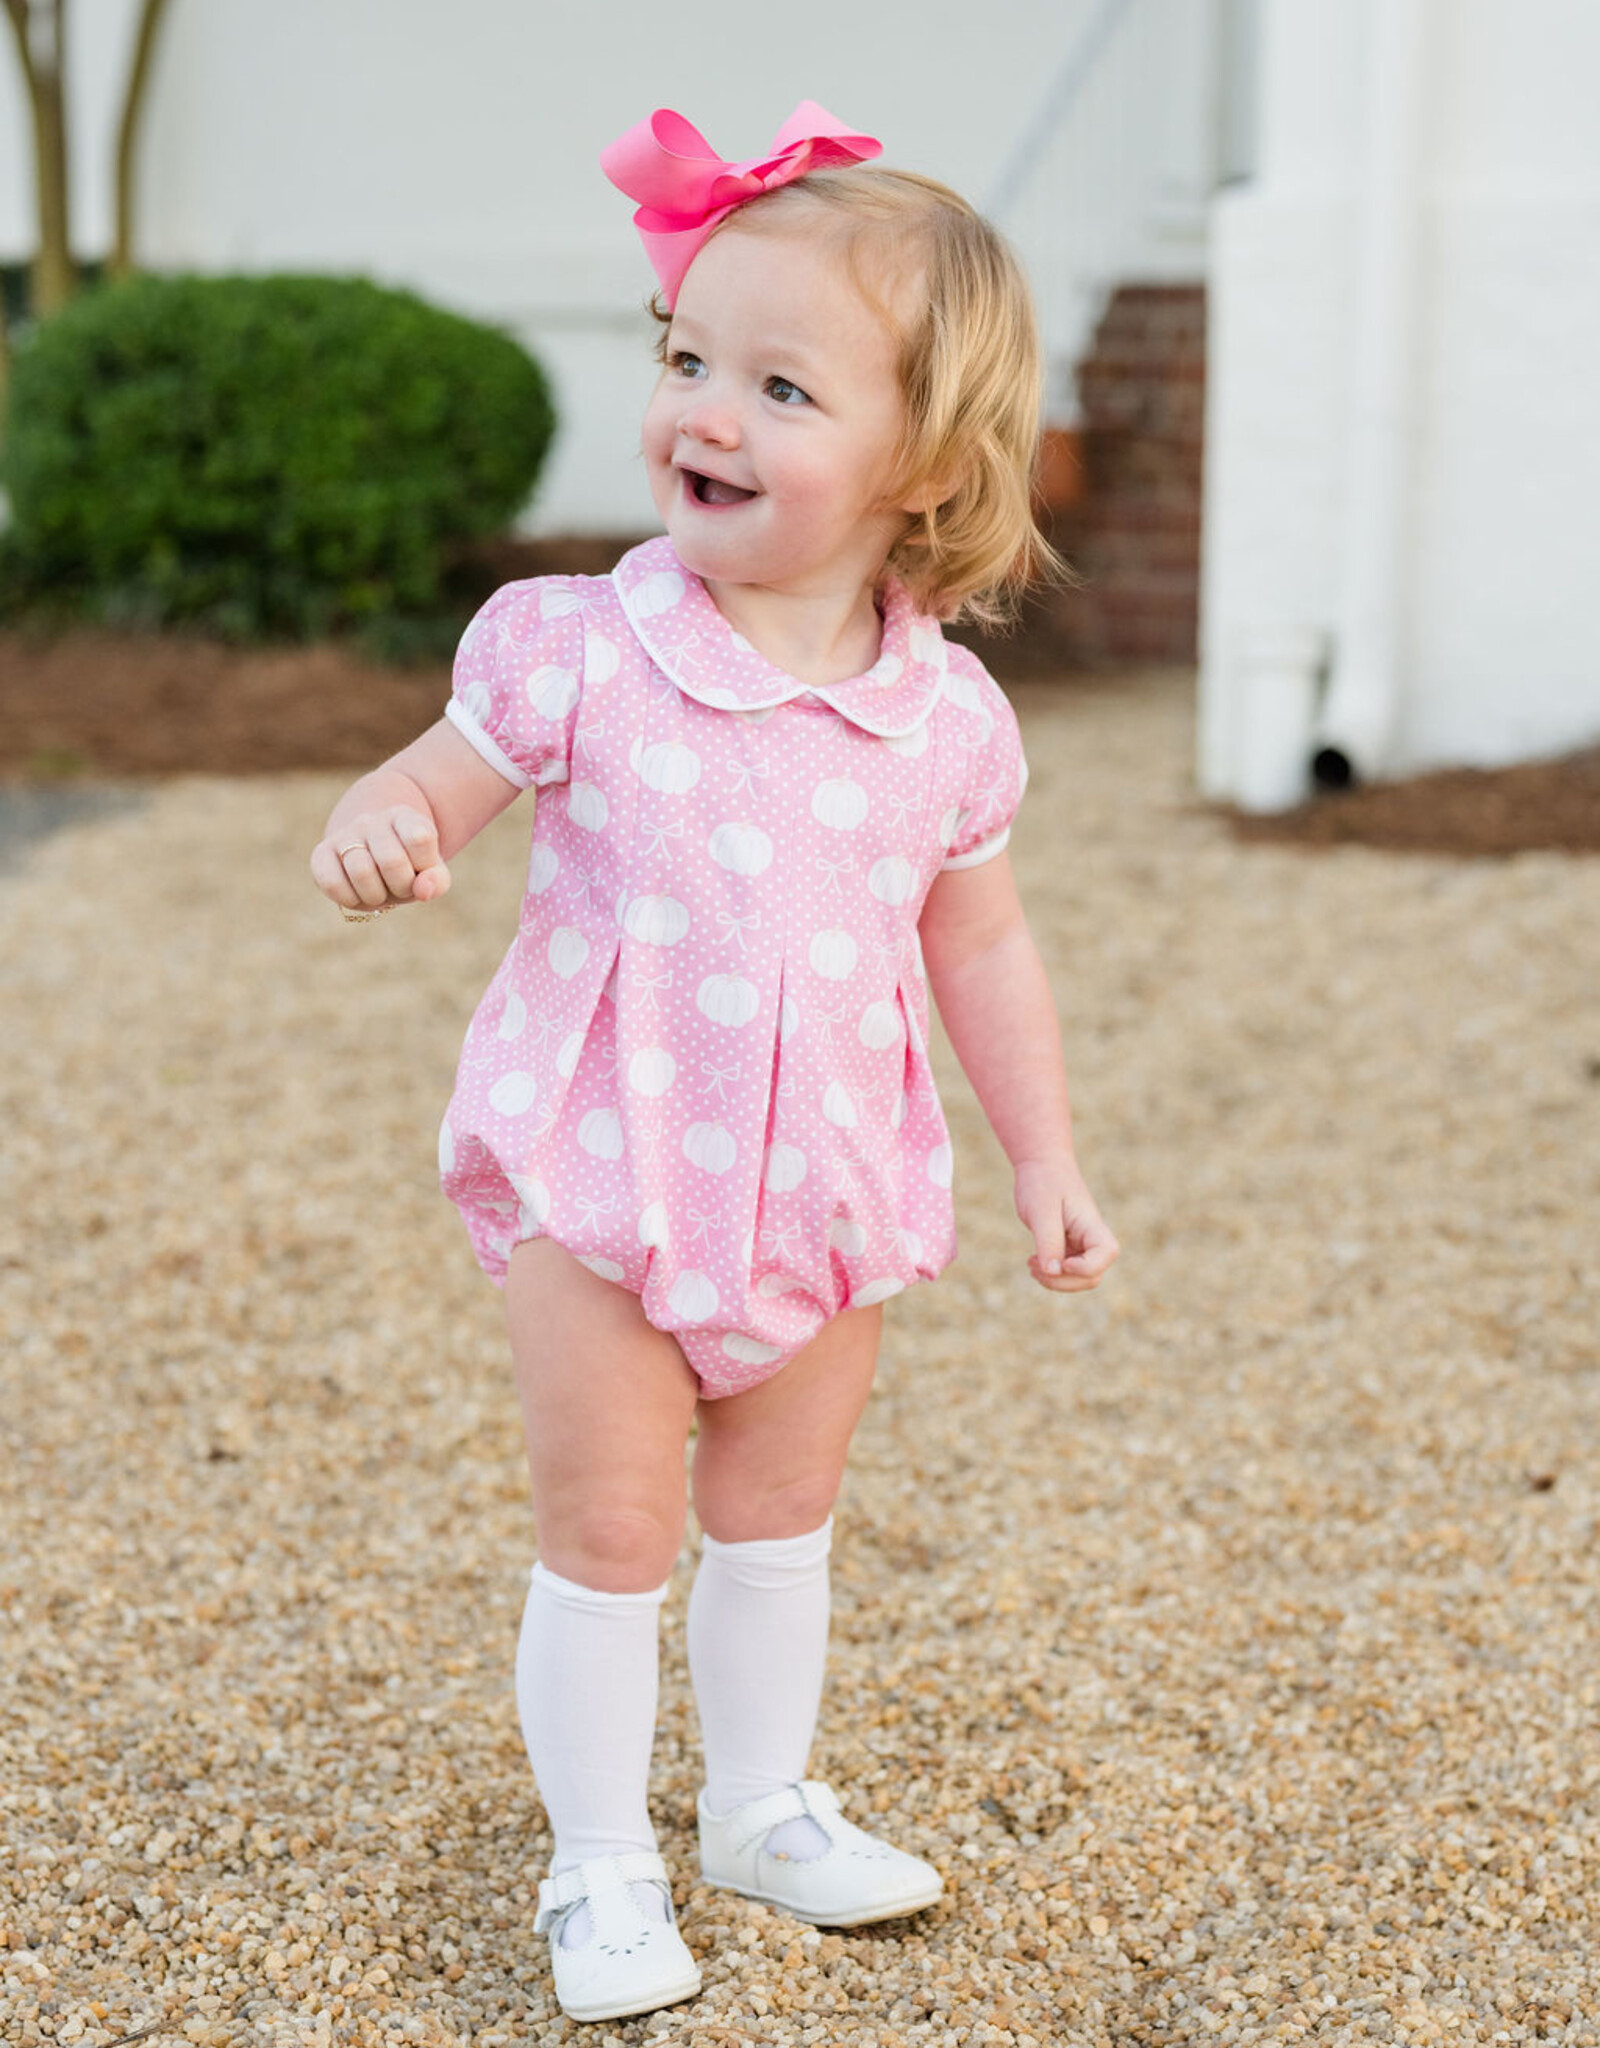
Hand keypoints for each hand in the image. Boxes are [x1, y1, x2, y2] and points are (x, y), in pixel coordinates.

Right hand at [310, 806, 450, 913]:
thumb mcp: (430, 871)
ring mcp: (344, 835)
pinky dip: (348, 899)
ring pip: (361, 871)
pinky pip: (331, 883)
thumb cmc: (407, 867)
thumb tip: (423, 891)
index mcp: (403, 817)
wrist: (373, 857)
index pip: (420, 838)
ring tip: (379, 892)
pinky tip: (357, 895)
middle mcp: (371, 820)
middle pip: (391, 861)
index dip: (425, 865)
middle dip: (401, 887)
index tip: (421, 869)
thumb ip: (436, 881)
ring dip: (376, 896)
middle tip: (400, 887)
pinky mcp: (321, 854)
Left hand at [1014, 1154, 1118, 1293]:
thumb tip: (1053, 1271)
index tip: (1061, 1262)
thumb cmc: (1043, 1182)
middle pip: (1091, 1276)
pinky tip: (1033, 1263)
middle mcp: (1092, 1239)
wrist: (1041, 1166)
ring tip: (1031, 1266)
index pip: (1106, 1254)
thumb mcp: (1042, 1211)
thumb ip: (1049, 1241)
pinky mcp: (1069, 1248)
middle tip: (1035, 1268)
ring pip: (1079, 1279)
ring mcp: (1081, 1245)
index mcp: (1093, 1225)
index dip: (1085, 1267)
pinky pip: (1066, 1272)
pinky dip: (1050, 1274)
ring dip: (1056, 1280)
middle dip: (1064, 1281)